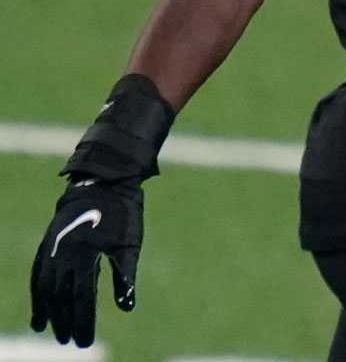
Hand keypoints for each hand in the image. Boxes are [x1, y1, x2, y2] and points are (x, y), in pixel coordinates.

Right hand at [29, 177, 145, 346]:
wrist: (102, 183)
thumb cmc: (122, 215)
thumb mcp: (128, 246)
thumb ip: (125, 277)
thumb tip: (127, 307)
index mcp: (84, 255)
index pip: (80, 298)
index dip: (82, 322)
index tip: (85, 342)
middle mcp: (62, 255)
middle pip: (60, 297)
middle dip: (65, 322)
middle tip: (71, 342)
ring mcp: (51, 250)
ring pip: (45, 288)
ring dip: (48, 312)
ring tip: (50, 331)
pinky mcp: (47, 245)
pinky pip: (37, 275)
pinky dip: (38, 295)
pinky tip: (40, 311)